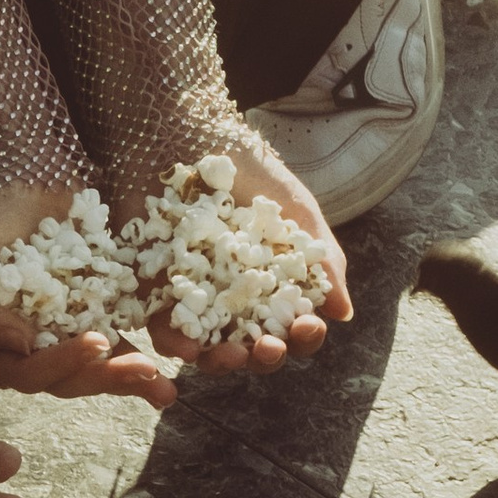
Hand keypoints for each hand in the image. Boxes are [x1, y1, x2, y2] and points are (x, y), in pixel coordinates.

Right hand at [0, 184, 178, 407]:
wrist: (12, 172)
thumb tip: (23, 347)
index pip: (23, 373)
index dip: (57, 366)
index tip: (92, 344)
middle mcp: (30, 344)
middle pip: (66, 379)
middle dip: (104, 377)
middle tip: (142, 370)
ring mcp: (67, 326)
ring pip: (98, 365)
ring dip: (129, 377)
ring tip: (163, 386)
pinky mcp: (100, 304)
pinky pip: (125, 331)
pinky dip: (148, 346)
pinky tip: (175, 360)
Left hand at [116, 122, 352, 376]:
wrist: (190, 136)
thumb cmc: (251, 173)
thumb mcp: (296, 212)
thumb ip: (323, 263)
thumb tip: (343, 314)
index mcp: (273, 288)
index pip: (292, 327)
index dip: (303, 336)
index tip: (306, 327)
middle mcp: (236, 301)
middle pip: (252, 347)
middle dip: (264, 357)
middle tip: (269, 349)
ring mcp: (195, 299)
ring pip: (208, 349)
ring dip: (222, 361)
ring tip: (232, 355)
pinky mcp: (155, 290)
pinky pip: (163, 327)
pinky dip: (175, 341)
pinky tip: (187, 344)